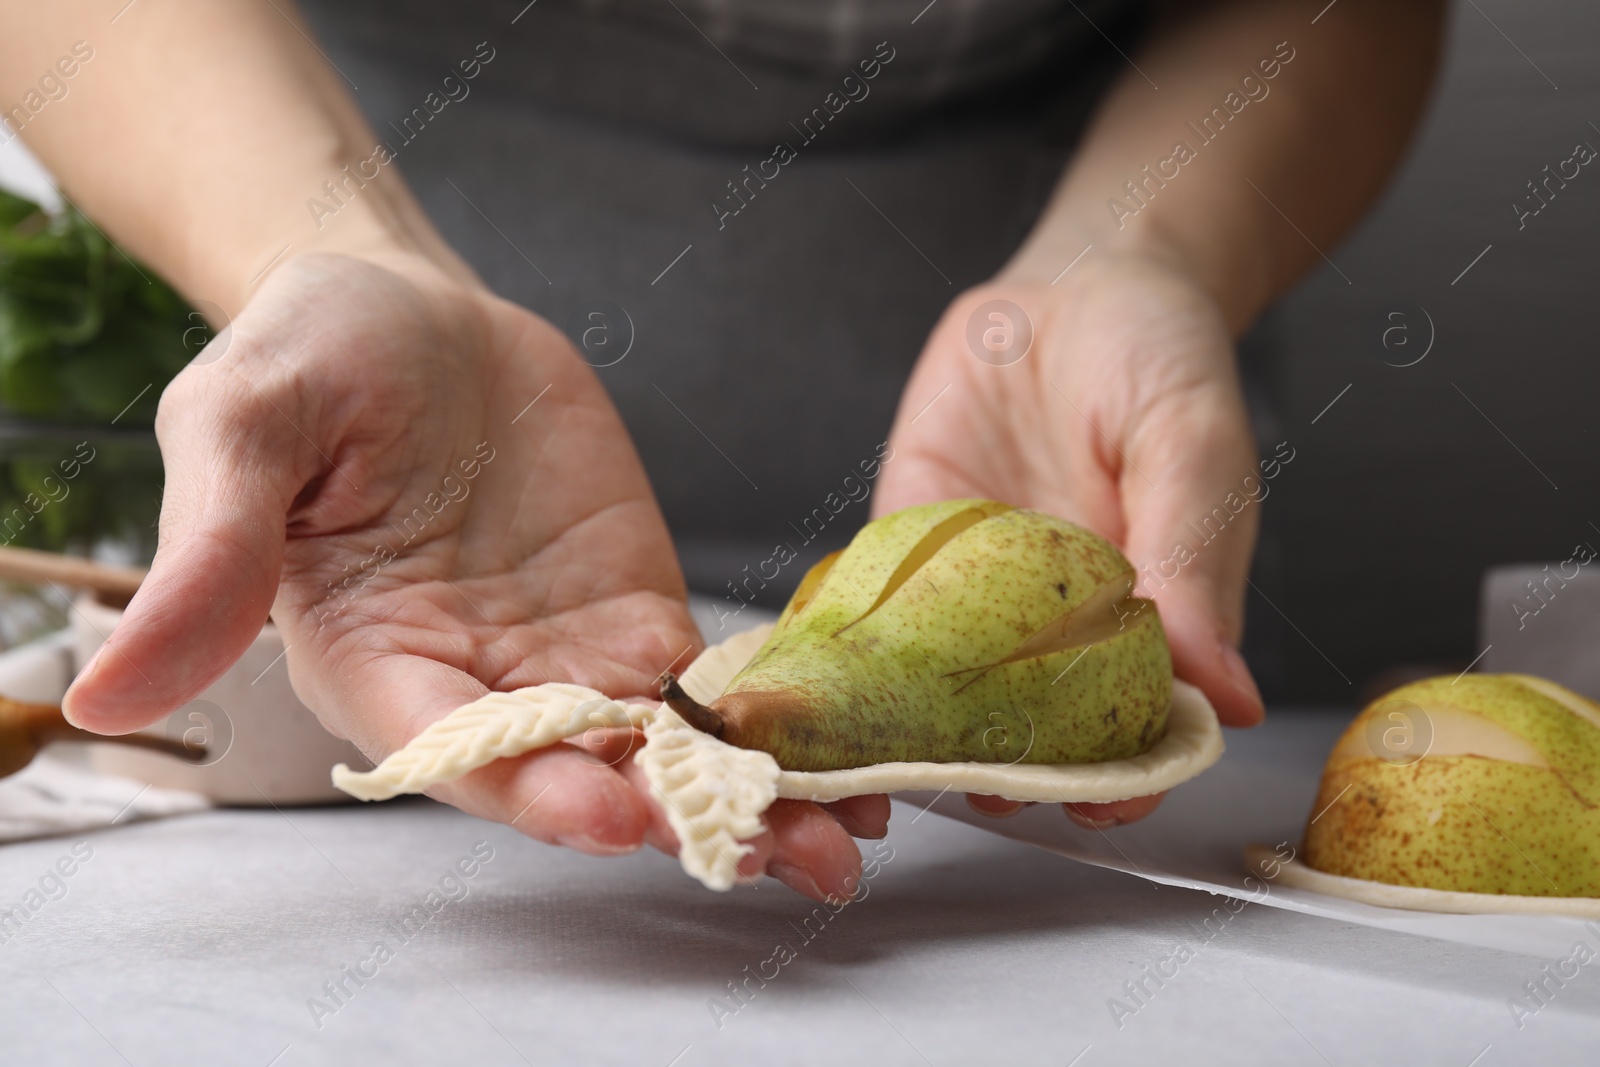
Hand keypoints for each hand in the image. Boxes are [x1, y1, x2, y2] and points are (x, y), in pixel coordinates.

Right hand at [63, 250, 881, 899]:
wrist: (411, 309)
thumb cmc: (312, 355)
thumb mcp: (243, 425)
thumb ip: (208, 552)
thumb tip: (102, 688)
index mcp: (373, 661)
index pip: (450, 749)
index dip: (525, 784)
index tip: (606, 807)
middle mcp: (475, 681)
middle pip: (576, 776)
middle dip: (675, 822)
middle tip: (781, 855)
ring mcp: (566, 657)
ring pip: (658, 753)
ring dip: (748, 800)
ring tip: (842, 838)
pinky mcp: (634, 616)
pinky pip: (705, 690)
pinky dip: (768, 728)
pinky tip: (844, 756)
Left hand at [877, 250, 1267, 827]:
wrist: (1077, 280)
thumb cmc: (1157, 359)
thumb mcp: (1191, 446)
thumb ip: (1195, 564)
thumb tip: (1224, 699)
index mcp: (1144, 621)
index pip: (1130, 727)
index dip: (1116, 775)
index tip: (1095, 805)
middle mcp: (1055, 625)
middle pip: (1028, 729)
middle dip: (1002, 774)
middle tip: (976, 796)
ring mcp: (974, 594)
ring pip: (939, 692)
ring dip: (913, 735)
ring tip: (888, 767)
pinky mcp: (906, 546)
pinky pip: (871, 612)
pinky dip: (845, 655)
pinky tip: (822, 692)